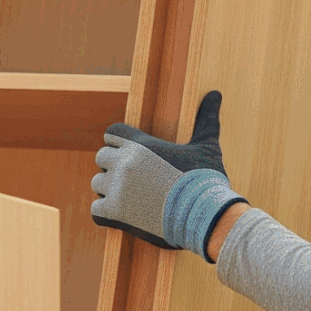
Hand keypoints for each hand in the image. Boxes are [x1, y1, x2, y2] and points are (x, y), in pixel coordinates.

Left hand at [91, 92, 245, 257]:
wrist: (205, 215)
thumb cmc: (205, 180)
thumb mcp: (207, 147)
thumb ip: (206, 119)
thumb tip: (215, 94)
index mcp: (141, 145)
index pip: (112, 133)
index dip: (119, 142)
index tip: (131, 154)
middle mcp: (124, 164)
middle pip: (101, 157)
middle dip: (113, 166)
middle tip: (133, 178)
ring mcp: (117, 189)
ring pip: (97, 183)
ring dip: (108, 189)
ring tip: (130, 197)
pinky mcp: (115, 213)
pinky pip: (95, 210)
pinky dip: (105, 213)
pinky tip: (122, 215)